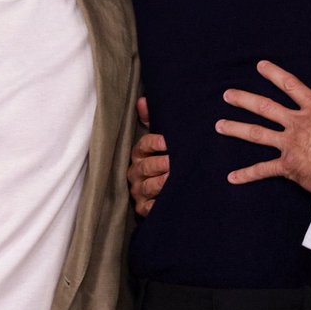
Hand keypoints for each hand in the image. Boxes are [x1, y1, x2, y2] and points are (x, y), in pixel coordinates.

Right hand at [127, 98, 167, 216]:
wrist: (168, 192)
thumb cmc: (164, 160)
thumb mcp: (160, 141)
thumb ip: (151, 120)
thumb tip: (143, 100)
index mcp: (138, 154)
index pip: (143, 146)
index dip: (155, 143)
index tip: (168, 142)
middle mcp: (135, 173)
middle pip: (145, 166)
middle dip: (160, 163)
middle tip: (174, 161)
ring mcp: (138, 191)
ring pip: (148, 186)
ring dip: (161, 182)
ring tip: (175, 178)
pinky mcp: (143, 209)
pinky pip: (149, 208)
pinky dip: (159, 204)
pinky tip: (172, 198)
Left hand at [215, 61, 310, 193]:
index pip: (292, 86)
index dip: (275, 74)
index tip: (260, 66)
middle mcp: (298, 124)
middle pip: (265, 107)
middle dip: (244, 100)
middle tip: (228, 95)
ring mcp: (289, 144)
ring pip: (256, 134)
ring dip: (236, 129)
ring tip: (219, 125)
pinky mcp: (287, 166)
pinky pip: (263, 170)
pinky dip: (247, 174)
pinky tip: (231, 177)